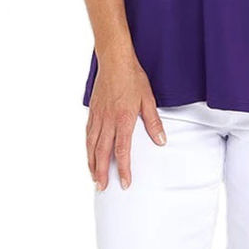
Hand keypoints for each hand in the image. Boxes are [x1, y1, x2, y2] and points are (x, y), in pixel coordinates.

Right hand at [87, 52, 166, 191]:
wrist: (114, 61)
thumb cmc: (132, 78)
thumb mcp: (148, 99)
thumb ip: (153, 122)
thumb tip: (161, 141)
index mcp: (123, 120)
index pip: (122, 151)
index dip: (124, 169)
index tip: (125, 183)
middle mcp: (108, 121)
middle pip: (103, 153)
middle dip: (103, 173)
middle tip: (103, 188)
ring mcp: (98, 116)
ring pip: (92, 145)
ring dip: (92, 164)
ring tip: (94, 177)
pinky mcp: (92, 111)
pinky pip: (88, 134)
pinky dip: (87, 148)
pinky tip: (89, 154)